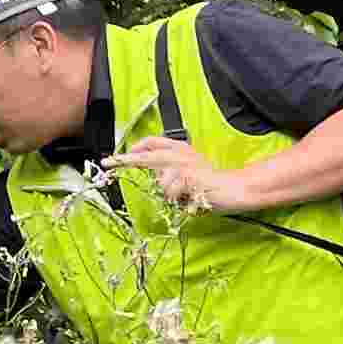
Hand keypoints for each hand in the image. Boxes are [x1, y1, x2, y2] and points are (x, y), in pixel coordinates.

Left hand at [111, 136, 230, 211]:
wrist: (234, 188)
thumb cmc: (210, 184)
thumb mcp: (188, 174)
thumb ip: (169, 173)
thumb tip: (154, 177)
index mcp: (180, 149)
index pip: (152, 143)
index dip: (134, 148)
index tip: (117, 156)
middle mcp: (180, 153)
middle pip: (147, 154)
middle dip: (125, 159)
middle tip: (108, 162)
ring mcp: (184, 164)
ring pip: (160, 183)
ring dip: (169, 195)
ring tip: (185, 196)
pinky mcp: (188, 177)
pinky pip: (171, 193)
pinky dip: (177, 201)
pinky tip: (190, 199)